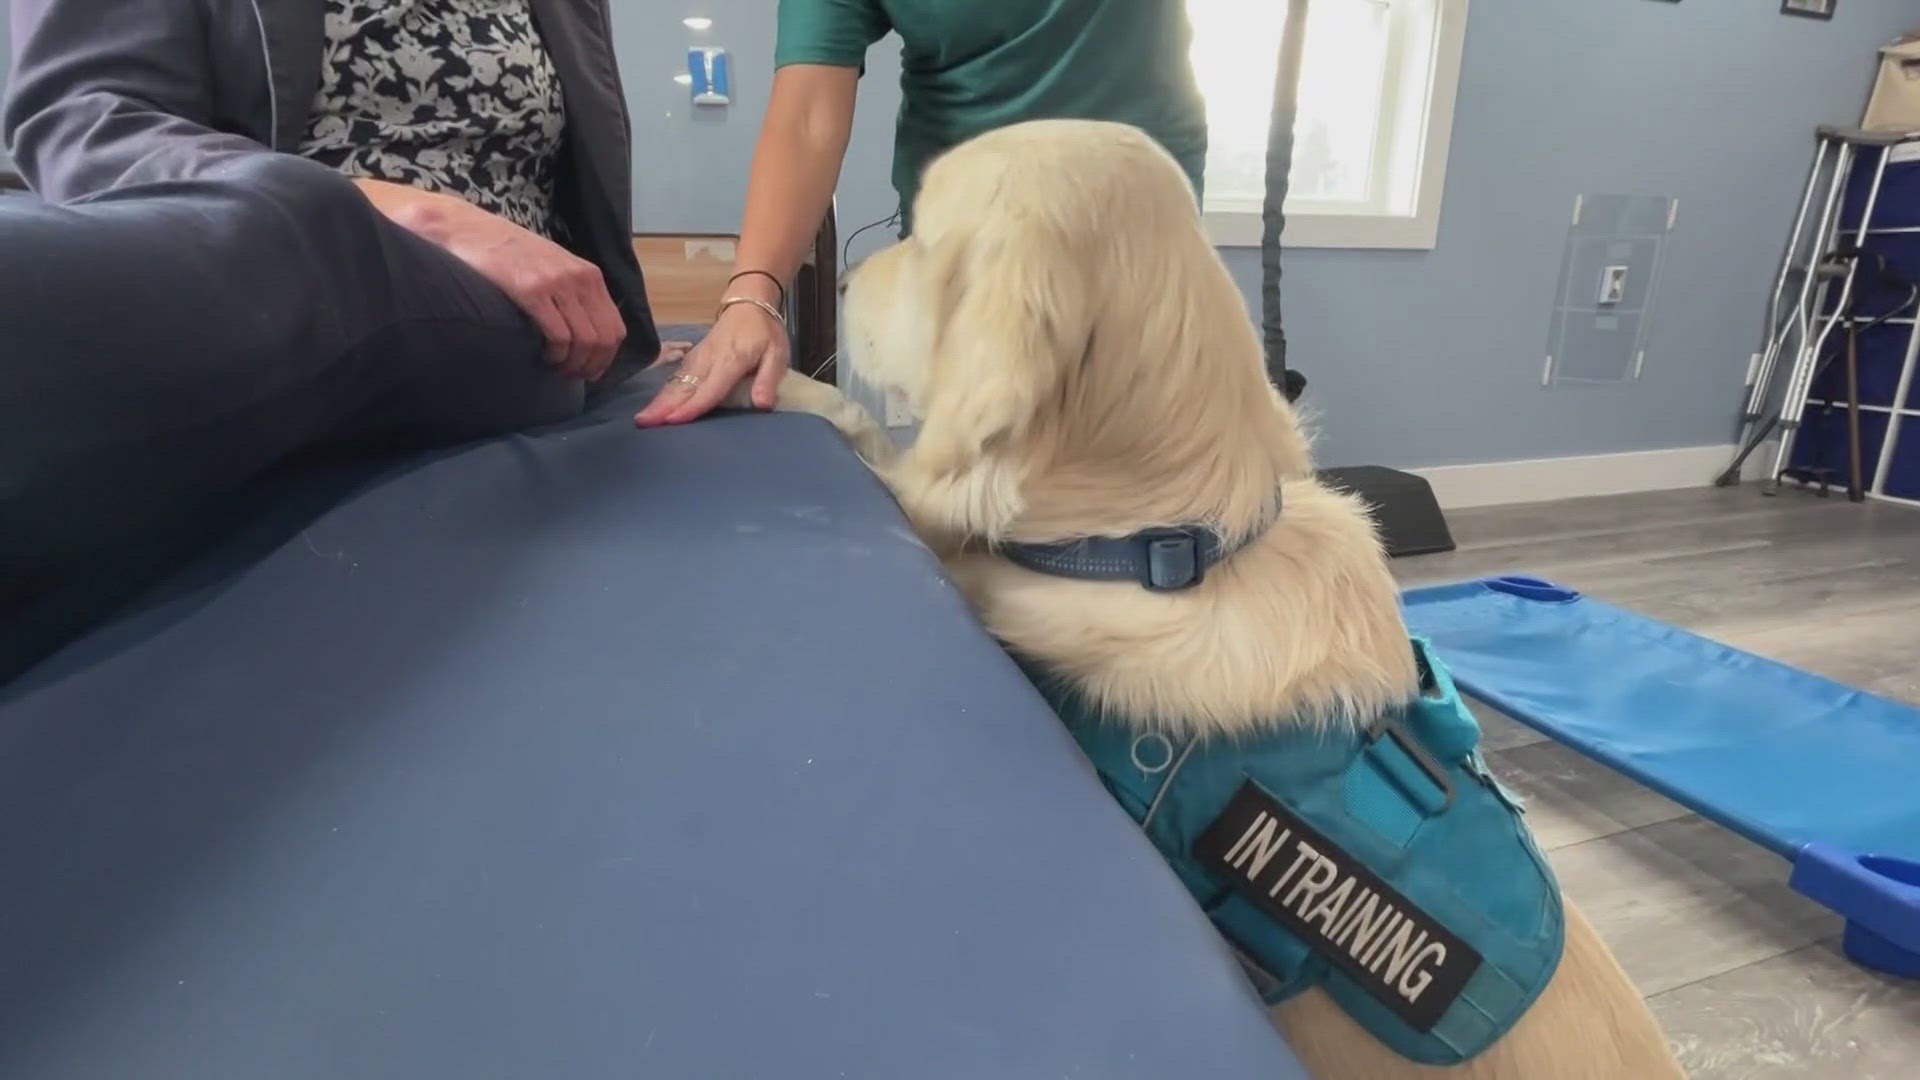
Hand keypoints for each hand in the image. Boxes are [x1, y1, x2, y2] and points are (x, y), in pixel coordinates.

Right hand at [357, 181, 624, 380]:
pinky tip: (544, 357)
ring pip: (584, 341)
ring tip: (556, 369)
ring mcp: (556, 284)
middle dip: (590, 366)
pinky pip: (559, 335)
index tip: (589, 372)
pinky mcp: (531, 291)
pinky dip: (556, 355)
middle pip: (603, 340)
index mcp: (589, 275)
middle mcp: (579, 278)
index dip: (606, 358)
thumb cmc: (509, 253)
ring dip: (572, 365)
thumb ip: (574, 294)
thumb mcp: (554, 266)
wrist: (469, 229)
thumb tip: (587, 334)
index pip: (615, 328)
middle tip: (570, 377)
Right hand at [635, 281, 787, 426]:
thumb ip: (768, 380)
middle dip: (663, 406)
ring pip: (676, 383)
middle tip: (643, 424)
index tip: (673, 420)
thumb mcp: (777, 354)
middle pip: (684, 387)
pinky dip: (664, 392)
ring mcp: (698, 358)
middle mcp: (709, 360)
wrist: (748, 304)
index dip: (692, 406)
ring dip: (659, 401)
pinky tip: (654, 405)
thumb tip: (762, 405)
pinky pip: (676, 378)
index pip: (710, 388)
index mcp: (731, 361)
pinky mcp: (693, 358)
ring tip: (642, 419)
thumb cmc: (765, 332)